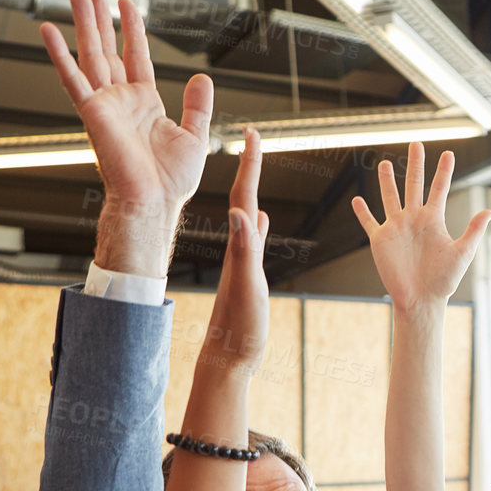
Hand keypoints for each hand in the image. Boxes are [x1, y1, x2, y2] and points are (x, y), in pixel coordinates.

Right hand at [40, 0, 212, 275]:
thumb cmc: (172, 181)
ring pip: (91, 55)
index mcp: (145, 104)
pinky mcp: (92, 113)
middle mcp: (122, 101)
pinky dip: (59, 55)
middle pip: (108, 50)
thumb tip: (203, 78)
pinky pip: (72, 79)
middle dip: (100, 21)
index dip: (132, 31)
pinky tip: (48, 31)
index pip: (137, 57)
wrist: (155, 201)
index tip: (126, 6)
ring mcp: (105, 105)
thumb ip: (198, 106)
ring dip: (83, 26)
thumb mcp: (196, 136)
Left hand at [198, 129, 268, 373]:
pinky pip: (255, 239)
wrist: (227, 359)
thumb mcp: (248, 288)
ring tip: (256, 168)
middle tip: (254, 137)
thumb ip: (246, 251)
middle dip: (250, 167)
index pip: (243, 197)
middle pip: (244, 198)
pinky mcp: (248, 275)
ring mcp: (243, 261)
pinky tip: (263, 219)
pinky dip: (260, 223)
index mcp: (240, 248)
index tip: (252, 132)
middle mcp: (239, 249)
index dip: (249, 165)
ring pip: (249, 215)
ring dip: (254, 190)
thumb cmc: (240, 331)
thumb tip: (242, 213)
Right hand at [351, 142, 490, 312]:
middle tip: (416, 143)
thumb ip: (473, 231)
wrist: (421, 299)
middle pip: (414, 184)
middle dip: (415, 164)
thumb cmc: (444, 280)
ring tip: (385, 163)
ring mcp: (396, 228)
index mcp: (434, 220)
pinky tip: (358, 200)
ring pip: (390, 197)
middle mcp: (414, 219)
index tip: (448, 153)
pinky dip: (363, 213)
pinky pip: (370, 223)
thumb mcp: (462, 254)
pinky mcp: (380, 240)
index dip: (443, 171)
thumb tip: (489, 210)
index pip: (439, 189)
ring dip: (387, 181)